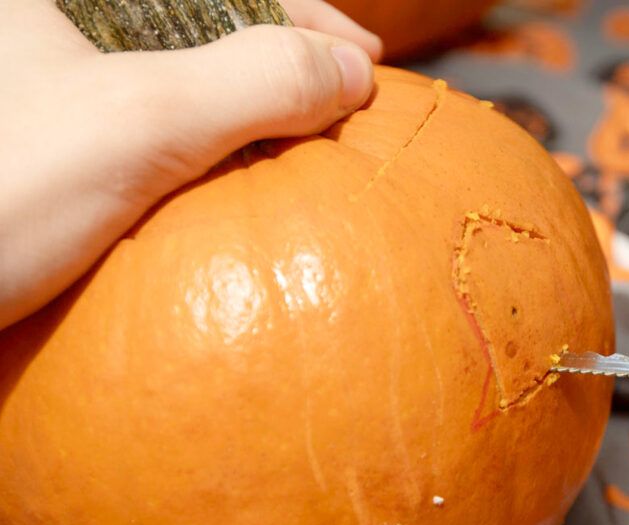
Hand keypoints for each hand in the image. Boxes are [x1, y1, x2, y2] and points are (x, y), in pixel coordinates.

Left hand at [0, 0, 381, 329]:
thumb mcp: (137, 126)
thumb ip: (256, 82)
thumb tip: (350, 73)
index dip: (301, 10)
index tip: (364, 64)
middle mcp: (54, 26)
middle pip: (197, 18)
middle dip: (278, 54)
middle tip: (342, 100)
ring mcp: (46, 87)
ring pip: (171, 74)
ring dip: (244, 107)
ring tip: (304, 142)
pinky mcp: (46, 143)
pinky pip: (143, 130)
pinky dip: (200, 152)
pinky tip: (232, 185)